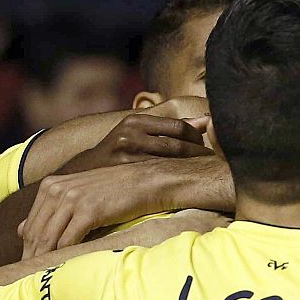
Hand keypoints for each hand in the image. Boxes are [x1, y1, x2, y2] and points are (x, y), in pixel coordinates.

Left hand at [20, 156, 219, 258]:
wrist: (149, 181)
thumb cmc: (118, 190)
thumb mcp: (80, 194)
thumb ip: (51, 209)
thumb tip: (21, 230)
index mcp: (51, 186)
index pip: (31, 224)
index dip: (28, 249)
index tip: (28, 267)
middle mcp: (57, 190)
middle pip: (36, 232)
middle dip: (32, 257)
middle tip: (30, 279)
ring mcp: (72, 199)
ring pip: (49, 238)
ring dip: (45, 260)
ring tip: (44, 277)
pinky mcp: (89, 210)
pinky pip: (68, 239)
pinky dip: (64, 255)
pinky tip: (65, 266)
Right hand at [94, 101, 210, 166]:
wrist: (88, 168)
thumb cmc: (122, 148)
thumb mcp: (140, 130)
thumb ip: (172, 126)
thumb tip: (207, 120)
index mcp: (137, 121)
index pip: (179, 127)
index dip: (197, 137)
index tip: (206, 145)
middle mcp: (130, 134)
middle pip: (177, 145)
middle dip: (198, 153)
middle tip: (211, 161)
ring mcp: (127, 154)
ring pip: (170, 161)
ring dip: (191, 165)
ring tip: (203, 169)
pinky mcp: (125, 172)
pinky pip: (158, 174)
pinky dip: (176, 175)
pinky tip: (185, 179)